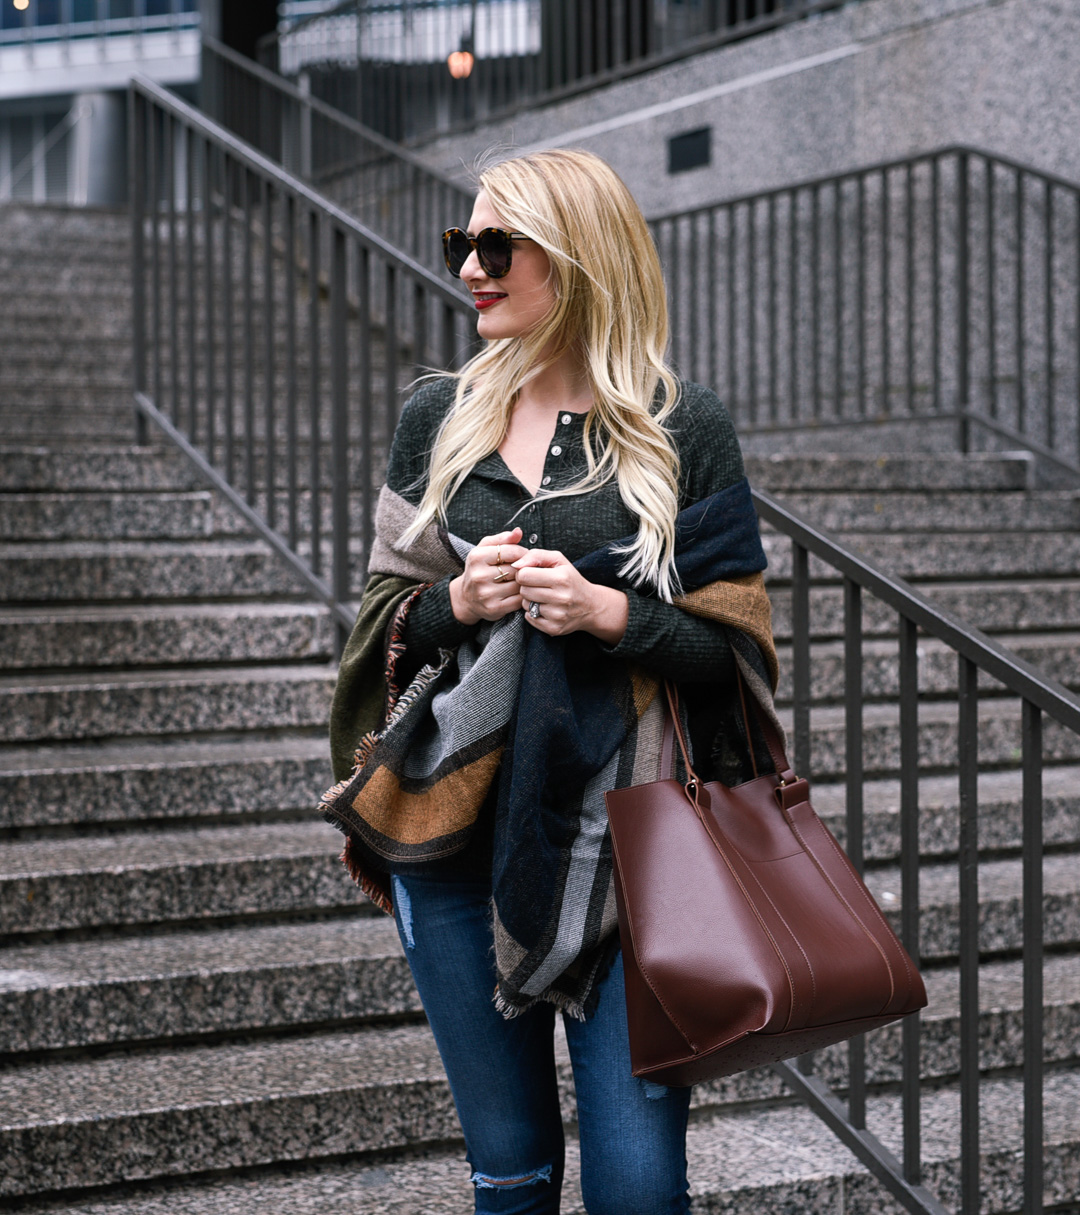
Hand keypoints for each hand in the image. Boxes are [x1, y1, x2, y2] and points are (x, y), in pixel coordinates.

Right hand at [448, 528, 527, 624]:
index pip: (512, 551)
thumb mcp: (486, 549)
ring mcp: (485, 594)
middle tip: (525, 569)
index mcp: (477, 557)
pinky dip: (522, 596)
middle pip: (517, 569)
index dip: (524, 553)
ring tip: (521, 580)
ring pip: (519, 585)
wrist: (466, 597)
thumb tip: (518, 531)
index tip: (525, 556)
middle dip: (524, 568)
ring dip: (524, 583)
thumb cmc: (480, 568)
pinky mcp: (493, 609)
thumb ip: (503, 539)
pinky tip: (518, 592)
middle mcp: (479, 576)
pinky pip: (518, 600)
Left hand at [513, 548, 628, 642]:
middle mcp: (561, 598)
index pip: (524, 575)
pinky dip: (533, 613)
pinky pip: (529, 618)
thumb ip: (536, 556)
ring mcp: (558, 615)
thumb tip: (515, 564)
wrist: (591, 606)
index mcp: (561, 578)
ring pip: (525, 605)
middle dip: (527, 587)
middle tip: (539, 586)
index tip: (532, 574)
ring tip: (544, 597)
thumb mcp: (558, 560)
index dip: (524, 573)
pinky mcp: (554, 628)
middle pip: (523, 590)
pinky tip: (546, 608)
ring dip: (530, 600)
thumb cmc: (570, 579)